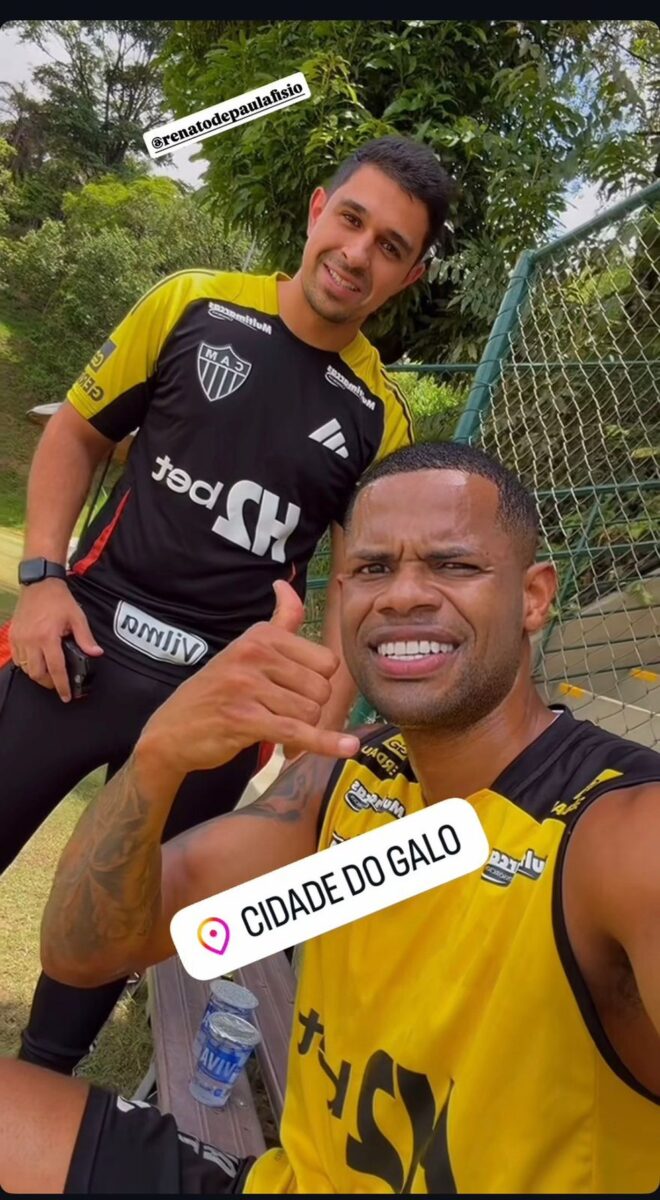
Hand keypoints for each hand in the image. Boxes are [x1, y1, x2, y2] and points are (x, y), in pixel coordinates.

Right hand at [10, 578, 103, 701]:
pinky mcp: (13, 635)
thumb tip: (96, 653)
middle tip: (58, 683)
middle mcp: (31, 641)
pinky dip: (27, 664)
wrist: (39, 584)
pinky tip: (37, 661)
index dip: (61, 686)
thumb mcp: (77, 617)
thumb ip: (85, 638)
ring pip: (26, 668)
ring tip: (49, 672)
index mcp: (48, 637)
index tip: (66, 697)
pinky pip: (18, 658)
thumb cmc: (59, 600)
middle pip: (37, 674)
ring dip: (38, 674)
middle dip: (48, 683)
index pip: (55, 669)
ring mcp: (20, 639)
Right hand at [138, 580, 360, 781]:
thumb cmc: (216, 690)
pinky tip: (346, 747)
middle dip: (310, 708)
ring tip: (274, 727)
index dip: (318, 682)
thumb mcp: (246, 649)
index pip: (325, 661)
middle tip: (283, 714)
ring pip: (310, 712)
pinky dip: (324, 743)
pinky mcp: (244, 719)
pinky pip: (297, 732)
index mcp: (261, 635)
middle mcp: (254, 655)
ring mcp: (247, 686)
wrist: (171, 730)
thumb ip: (278, 621)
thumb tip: (285, 584)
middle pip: (321, 688)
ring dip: (301, 728)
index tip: (295, 692)